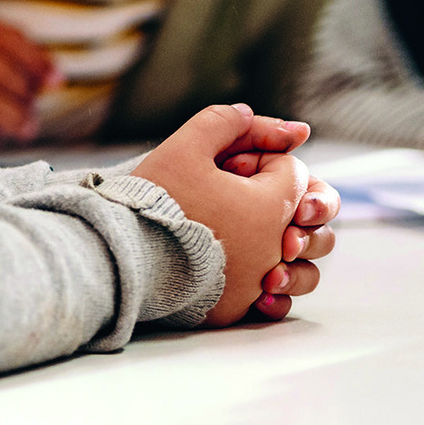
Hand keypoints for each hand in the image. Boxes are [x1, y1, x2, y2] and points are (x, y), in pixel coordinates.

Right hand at [131, 105, 327, 324]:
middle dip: (275, 199)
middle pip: (302, 218)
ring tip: (238, 232)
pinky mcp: (233, 310)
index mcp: (270, 208)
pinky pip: (266, 297)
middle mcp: (273, 251)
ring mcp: (255, 285)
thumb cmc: (154, 202)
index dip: (261, 160)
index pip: (293, 172)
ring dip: (276, 244)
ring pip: (296, 265)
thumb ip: (222, 121)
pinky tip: (236, 268)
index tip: (226, 167)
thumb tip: (246, 114)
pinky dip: (258, 282)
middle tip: (231, 194)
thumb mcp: (185, 145)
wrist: (120, 260)